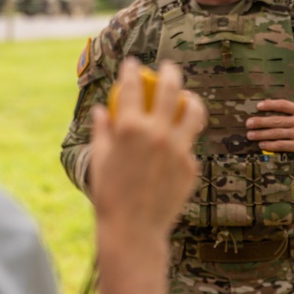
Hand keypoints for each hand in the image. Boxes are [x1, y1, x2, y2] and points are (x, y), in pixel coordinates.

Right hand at [90, 58, 206, 236]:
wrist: (134, 230)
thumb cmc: (110, 194)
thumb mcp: (100, 159)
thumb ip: (102, 130)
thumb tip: (100, 110)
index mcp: (130, 128)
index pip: (132, 86)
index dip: (132, 70)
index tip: (132, 64)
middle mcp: (156, 133)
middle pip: (170, 89)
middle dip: (169, 72)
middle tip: (169, 68)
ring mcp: (177, 149)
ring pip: (193, 112)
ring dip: (190, 99)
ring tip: (187, 98)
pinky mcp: (190, 166)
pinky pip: (189, 145)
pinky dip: (183, 140)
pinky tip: (176, 145)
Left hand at [245, 98, 293, 167]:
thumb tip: (276, 108)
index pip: (284, 104)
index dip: (270, 104)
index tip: (258, 106)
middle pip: (276, 120)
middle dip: (260, 122)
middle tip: (248, 123)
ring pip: (276, 133)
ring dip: (261, 134)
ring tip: (250, 135)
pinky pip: (281, 144)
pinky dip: (270, 145)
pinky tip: (262, 145)